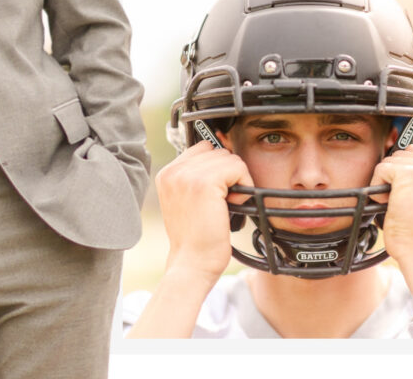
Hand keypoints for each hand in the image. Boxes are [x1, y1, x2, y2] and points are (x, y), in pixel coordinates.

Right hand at [156, 140, 252, 287]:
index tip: (218, 191)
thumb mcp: (185, 202)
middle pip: (216, 151)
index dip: (216, 168)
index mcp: (167, 174)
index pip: (202, 149)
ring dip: (236, 179)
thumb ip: (195, 178)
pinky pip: (237, 167)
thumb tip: (223, 159)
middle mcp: (174, 170)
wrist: (191, 265)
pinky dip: (245, 184)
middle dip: (227, 173)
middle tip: (224, 200)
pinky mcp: (205, 183)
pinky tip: (235, 204)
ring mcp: (187, 175)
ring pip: (228, 157)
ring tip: (228, 203)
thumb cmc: (194, 240)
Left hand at [370, 145, 412, 271]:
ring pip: (391, 161)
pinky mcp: (410, 175)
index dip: (405, 174)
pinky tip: (390, 205)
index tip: (410, 196)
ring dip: (387, 183)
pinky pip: (381, 169)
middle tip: (405, 203)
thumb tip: (400, 155)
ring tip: (400, 205)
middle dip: (396, 178)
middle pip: (402, 155)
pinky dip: (377, 188)